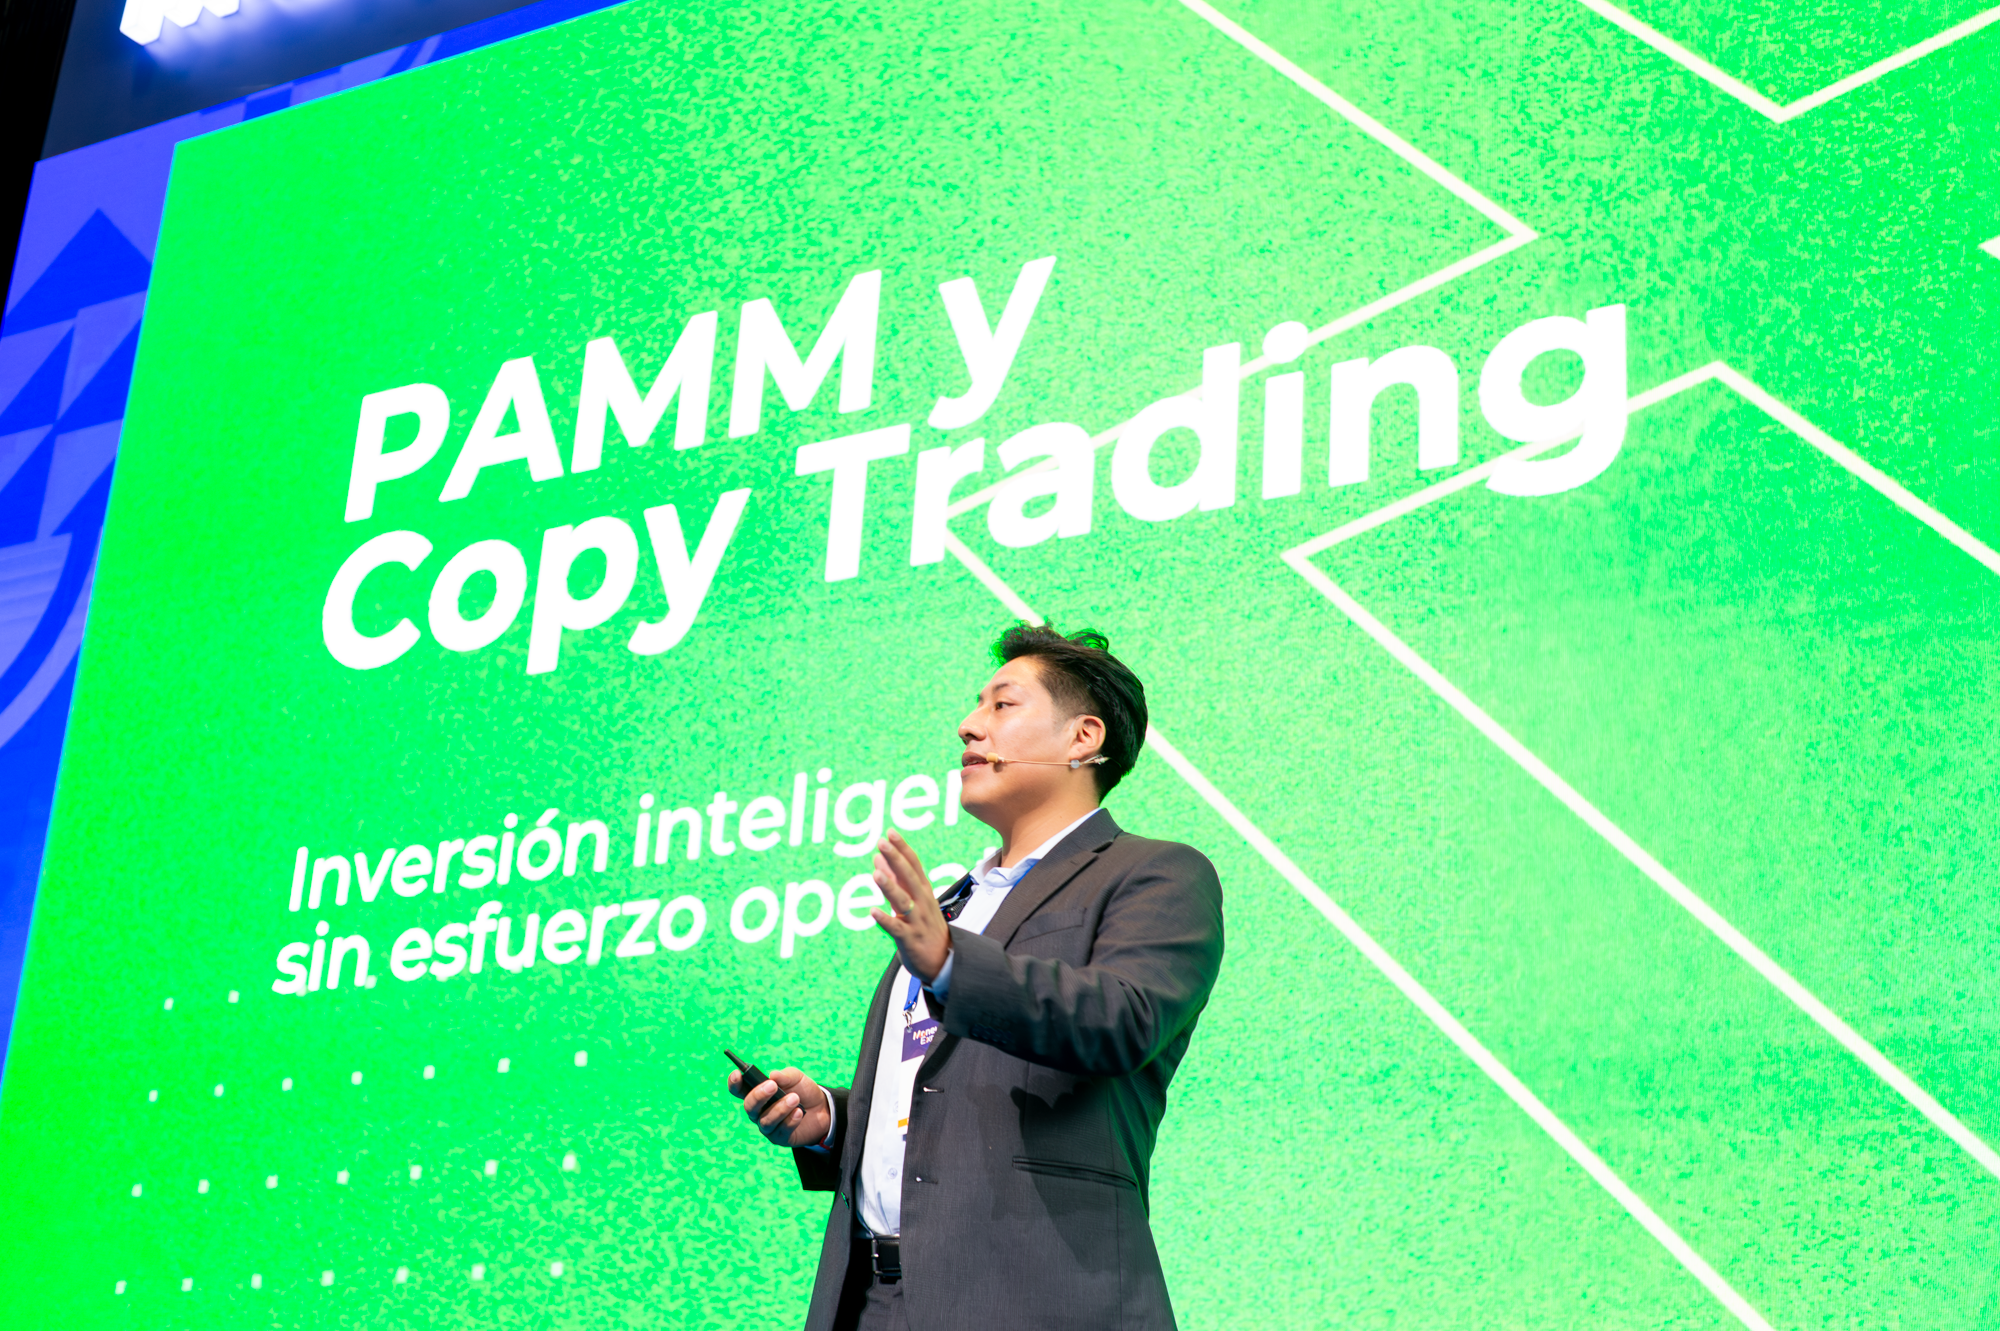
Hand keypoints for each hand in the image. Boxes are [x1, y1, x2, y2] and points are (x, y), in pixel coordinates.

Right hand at [728, 1066, 831, 1148]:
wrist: (822, 1109)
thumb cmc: (803, 1091)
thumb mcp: (796, 1078)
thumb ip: (785, 1076)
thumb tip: (772, 1075)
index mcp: (758, 1094)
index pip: (739, 1090)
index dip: (734, 1083)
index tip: (737, 1074)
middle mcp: (759, 1111)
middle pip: (749, 1106)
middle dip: (759, 1095)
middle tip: (773, 1086)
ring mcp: (768, 1126)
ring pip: (765, 1120)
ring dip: (780, 1108)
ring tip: (795, 1098)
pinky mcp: (780, 1138)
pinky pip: (781, 1131)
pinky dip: (790, 1121)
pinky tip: (799, 1112)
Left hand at [870, 830, 949, 982]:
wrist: (944, 961)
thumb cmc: (926, 928)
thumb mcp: (914, 901)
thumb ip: (895, 881)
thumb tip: (879, 858)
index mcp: (924, 892)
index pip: (914, 866)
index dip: (902, 849)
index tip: (890, 833)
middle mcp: (922, 903)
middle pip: (909, 878)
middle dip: (896, 860)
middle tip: (882, 842)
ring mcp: (917, 921)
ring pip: (903, 902)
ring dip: (890, 887)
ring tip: (876, 873)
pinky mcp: (910, 940)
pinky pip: (897, 929)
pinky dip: (885, 920)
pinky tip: (873, 912)